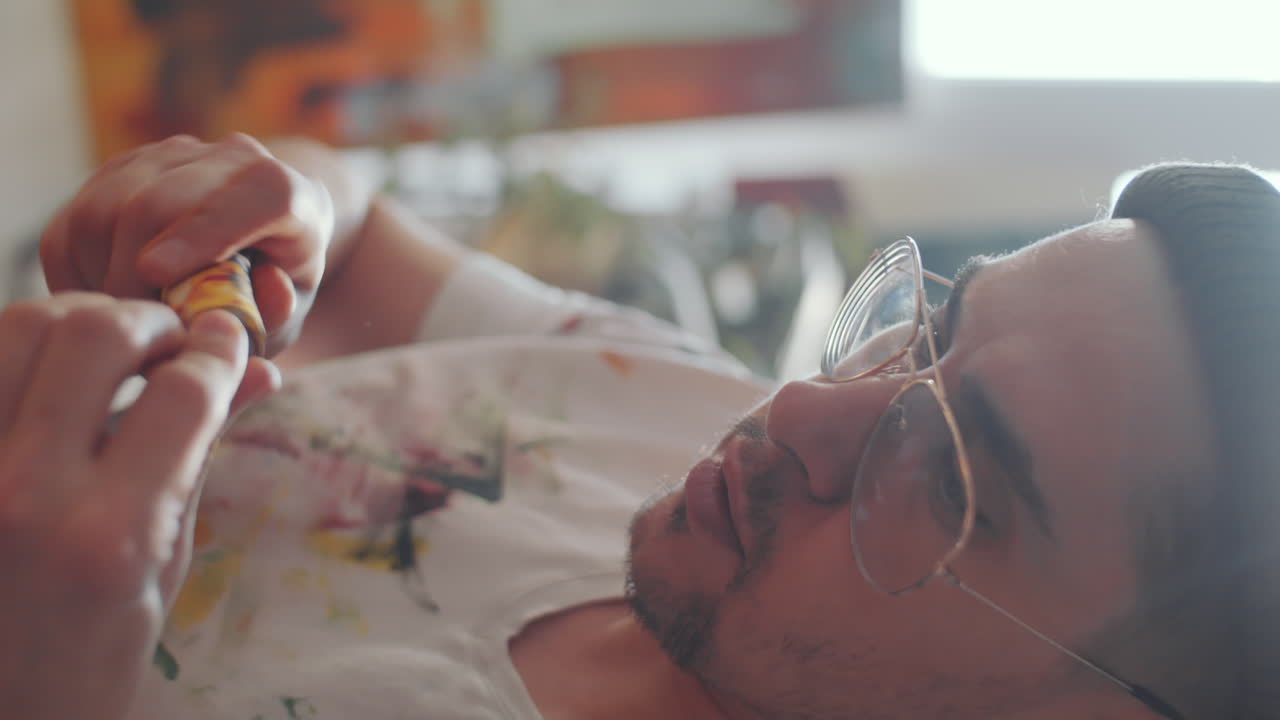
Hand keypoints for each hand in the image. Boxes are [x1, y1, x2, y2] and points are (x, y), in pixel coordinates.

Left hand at [0, 293, 276, 719]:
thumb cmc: (91, 656)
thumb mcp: (164, 563)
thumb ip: (199, 455)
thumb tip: (259, 374)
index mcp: (110, 535)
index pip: (183, 392)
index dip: (218, 350)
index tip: (228, 337)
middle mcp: (24, 496)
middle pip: (93, 332)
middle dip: (147, 320)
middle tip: (167, 339)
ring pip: (17, 327)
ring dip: (74, 320)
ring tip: (104, 348)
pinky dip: (18, 355)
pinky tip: (46, 378)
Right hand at [41, 133, 335, 356]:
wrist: (257, 241)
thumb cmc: (272, 287)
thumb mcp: (287, 312)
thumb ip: (280, 309)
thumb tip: (269, 292)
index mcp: (288, 194)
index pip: (256, 195)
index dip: (201, 232)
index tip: (154, 274)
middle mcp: (230, 160)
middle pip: (155, 204)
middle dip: (131, 277)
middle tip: (135, 335)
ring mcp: (170, 158)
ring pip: (101, 211)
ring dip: (99, 277)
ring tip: (126, 322)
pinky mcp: (119, 170)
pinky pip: (72, 223)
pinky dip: (75, 273)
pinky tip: (104, 303)